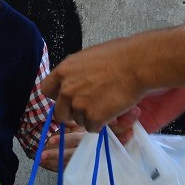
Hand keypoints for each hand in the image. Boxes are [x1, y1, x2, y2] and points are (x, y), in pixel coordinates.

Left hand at [39, 121, 85, 170]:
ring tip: (40, 160)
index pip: (75, 139)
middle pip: (70, 154)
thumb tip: (57, 118)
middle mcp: (87, 150)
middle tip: (42, 155)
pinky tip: (46, 164)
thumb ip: (70, 123)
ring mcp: (83, 161)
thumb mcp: (80, 126)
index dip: (63, 140)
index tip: (50, 141)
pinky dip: (55, 167)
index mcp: (87, 137)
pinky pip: (66, 169)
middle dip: (55, 155)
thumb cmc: (85, 134)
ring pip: (67, 163)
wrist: (95, 148)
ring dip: (52, 162)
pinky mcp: (79, 168)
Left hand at [41, 39, 184, 132]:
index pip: (47, 90)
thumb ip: (75, 73)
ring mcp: (78, 104)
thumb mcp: (88, 58)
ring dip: (90, 117)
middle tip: (89, 107)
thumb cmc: (119, 56)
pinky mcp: (92, 117)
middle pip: (60, 113)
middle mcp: (66, 89)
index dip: (58, 96)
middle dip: (72, 113)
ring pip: (78, 121)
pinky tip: (112, 111)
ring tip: (106, 103)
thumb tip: (72, 82)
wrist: (137, 64)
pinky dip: (101, 124)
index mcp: (63, 71)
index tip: (68, 98)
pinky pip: (92, 128)